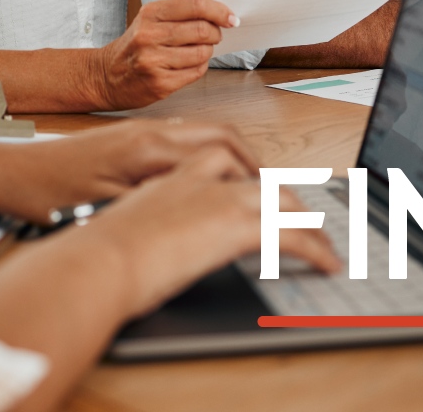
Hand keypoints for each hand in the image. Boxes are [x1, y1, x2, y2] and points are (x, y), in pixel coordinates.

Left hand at [0, 119, 258, 222]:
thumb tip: (204, 208)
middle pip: (223, 136)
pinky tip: (210, 179)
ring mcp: (141, 131)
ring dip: (233, 157)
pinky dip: (209, 154)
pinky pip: (185, 138)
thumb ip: (160, 202)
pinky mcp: (132, 138)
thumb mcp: (109, 209)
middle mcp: (151, 132)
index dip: (255, 180)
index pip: (224, 154)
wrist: (12, 172)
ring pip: (205, 134)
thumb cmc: (50, 196)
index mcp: (150, 148)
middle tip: (275, 195)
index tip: (274, 203)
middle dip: (254, 164)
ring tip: (250, 189)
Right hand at [75, 145, 340, 317]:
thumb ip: (145, 227)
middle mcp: (198, 177)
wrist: (95, 261)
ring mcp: (220, 197)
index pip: (219, 158)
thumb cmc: (94, 254)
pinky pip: (294, 233)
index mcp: (168, 175)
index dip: (246, 174)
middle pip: (258, 177)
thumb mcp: (122, 228)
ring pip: (283, 200)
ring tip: (324, 245)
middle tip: (303, 220)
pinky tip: (328, 264)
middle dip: (286, 199)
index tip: (259, 191)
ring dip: (308, 223)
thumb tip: (152, 248)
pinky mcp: (237, 224)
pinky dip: (317, 248)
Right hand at [87, 0, 236, 108]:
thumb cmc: (135, 46)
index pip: (195, 4)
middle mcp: (149, 35)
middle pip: (202, 29)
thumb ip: (180, 14)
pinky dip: (199, 68)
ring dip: (207, 52)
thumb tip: (220, 15)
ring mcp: (153, 61)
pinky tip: (187, 65)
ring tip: (195, 52)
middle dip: (216, 34)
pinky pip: (196, 72)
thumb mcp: (150, 21)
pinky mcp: (159, 83)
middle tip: (214, 36)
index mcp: (150, 13)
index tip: (231, 18)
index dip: (219, 10)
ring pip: (202, 53)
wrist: (106, 76)